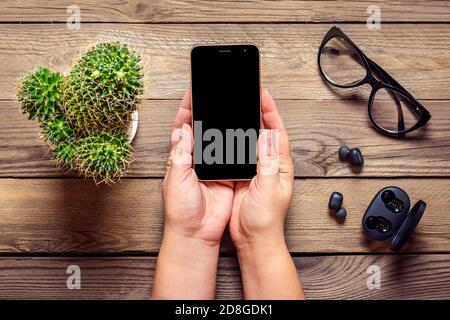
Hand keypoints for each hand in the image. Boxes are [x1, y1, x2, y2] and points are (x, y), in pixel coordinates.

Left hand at [162, 90, 233, 244]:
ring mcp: (212, 167)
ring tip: (228, 109)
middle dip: (206, 113)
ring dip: (222, 126)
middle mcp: (196, 160)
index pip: (182, 127)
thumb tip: (182, 129)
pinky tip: (240, 133)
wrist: (197, 232)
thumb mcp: (176, 178)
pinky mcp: (227, 175)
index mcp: (179, 158)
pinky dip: (236, 145)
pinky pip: (232, 156)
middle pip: (201, 130)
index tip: (193, 93)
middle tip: (213, 95)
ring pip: (218, 140)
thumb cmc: (180, 210)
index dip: (186, 110)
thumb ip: (180, 153)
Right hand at [230, 89, 293, 248]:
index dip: (271, 113)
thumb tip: (267, 136)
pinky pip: (239, 153)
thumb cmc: (265, 220)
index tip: (263, 95)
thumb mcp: (268, 189)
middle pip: (266, 132)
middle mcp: (269, 165)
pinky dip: (234, 141)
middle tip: (251, 95)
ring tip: (239, 108)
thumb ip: (267, 163)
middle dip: (260, 113)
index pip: (277, 133)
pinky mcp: (242, 176)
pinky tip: (227, 134)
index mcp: (280, 166)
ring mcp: (255, 170)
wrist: (253, 239)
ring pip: (251, 141)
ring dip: (247, 125)